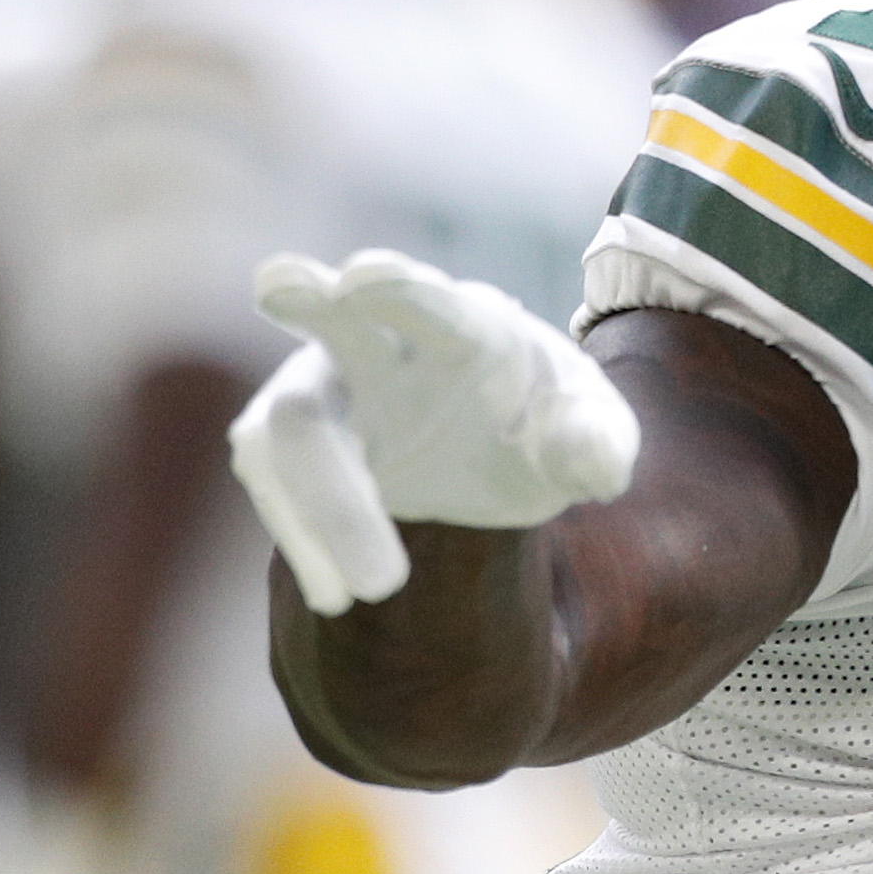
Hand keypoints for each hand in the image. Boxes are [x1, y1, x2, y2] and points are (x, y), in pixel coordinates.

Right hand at [227, 249, 638, 613]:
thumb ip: (598, 443)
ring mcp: (325, 389)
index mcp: (465, 327)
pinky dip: (303, 541)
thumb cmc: (544, 424)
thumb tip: (597, 466)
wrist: (498, 452)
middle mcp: (380, 343)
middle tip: (279, 284)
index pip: (431, 301)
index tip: (361, 277)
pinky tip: (336, 595)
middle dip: (306, 306)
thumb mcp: (591, 433)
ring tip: (380, 587)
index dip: (399, 290)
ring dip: (324, 502)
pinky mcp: (289, 443)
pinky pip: (274, 483)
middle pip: (332, 325)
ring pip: (290, 424)